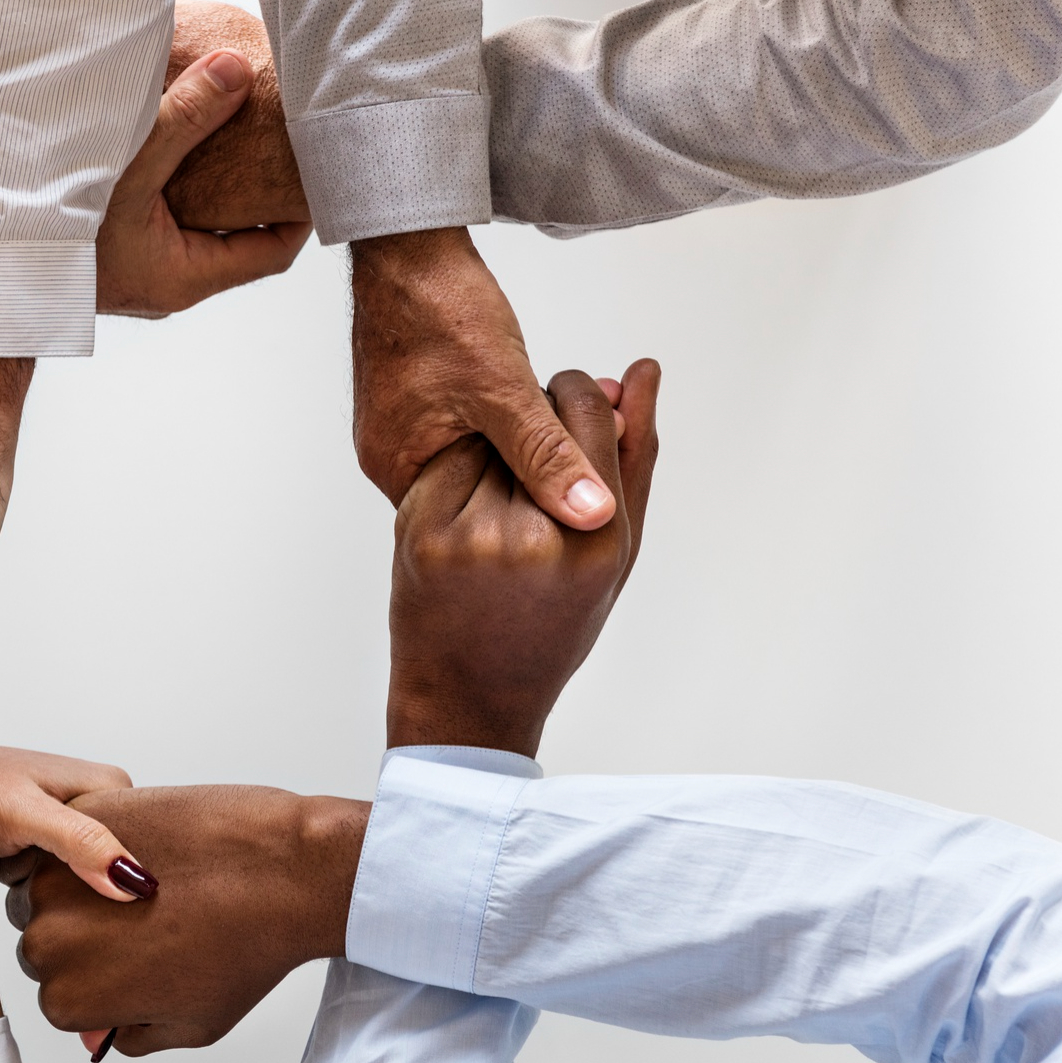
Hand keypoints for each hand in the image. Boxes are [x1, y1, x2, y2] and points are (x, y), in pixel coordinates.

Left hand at [0, 745, 155, 900]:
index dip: (115, 868)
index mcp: (107, 783)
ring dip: (45, 886)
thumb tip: (134, 883)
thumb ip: (80, 842)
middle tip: (33, 858)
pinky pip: (50, 883)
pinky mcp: (37, 843)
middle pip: (109, 868)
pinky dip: (27, 885)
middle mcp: (91, 801)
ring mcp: (63, 823)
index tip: (72, 864)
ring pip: (78, 882)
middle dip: (75, 881)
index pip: (144, 845)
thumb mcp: (25, 814)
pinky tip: (6, 868)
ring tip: (14, 859)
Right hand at [0, 785, 365, 1056]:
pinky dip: (99, 841)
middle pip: (45, 943)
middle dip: (84, 936)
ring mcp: (59, 874)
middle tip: (145, 924)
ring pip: (48, 887)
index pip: (59, 995)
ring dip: (81, 886)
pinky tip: (150, 849)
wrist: (284, 873)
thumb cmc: (249, 949)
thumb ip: (136, 1034)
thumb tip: (102, 1034)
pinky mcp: (81, 821)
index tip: (137, 964)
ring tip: (149, 886)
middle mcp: (49, 940)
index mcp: (70, 996)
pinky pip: (72, 834)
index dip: (101, 980)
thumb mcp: (194, 1025)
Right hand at [95, 44, 310, 316]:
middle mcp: (168, 282)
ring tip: (231, 140)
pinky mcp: (114, 260)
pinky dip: (176, 193)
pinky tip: (172, 153)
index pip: (272, 251)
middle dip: (257, 194)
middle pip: (239, 240)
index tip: (307, 166)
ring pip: (198, 230)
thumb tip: (237, 71)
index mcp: (186, 277)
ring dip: (214, 190)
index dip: (298, 211)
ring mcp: (139, 273)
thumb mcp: (127, 172)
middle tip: (276, 146)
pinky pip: (161, 225)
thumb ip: (184, 120)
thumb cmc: (54, 240)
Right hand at [353, 227, 617, 529]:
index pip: (470, 520)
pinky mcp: (410, 397)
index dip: (525, 507)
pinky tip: (529, 399)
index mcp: (396, 467)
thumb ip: (547, 455)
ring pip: (474, 456)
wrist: (408, 247)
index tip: (571, 488)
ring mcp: (396, 425)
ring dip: (519, 438)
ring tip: (562, 417)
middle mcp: (389, 454)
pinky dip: (501, 418)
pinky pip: (464, 427)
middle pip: (472, 490)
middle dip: (529, 469)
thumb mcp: (505, 388)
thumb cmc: (441, 306)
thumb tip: (591, 514)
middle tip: (583, 447)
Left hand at [387, 359, 660, 752]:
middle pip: (533, 419)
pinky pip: (444, 464)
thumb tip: (642, 369)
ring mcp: (471, 535)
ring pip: (487, 438)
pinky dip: (456, 472)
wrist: (469, 693)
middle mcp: (535, 537)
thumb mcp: (614, 553)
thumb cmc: (554, 621)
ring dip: (496, 445)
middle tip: (530, 457)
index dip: (577, 394)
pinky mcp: (418, 532)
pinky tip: (463, 512)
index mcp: (597, 540)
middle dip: (535, 419)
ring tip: (500, 501)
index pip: (587, 412)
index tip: (570, 401)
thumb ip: (634, 458)